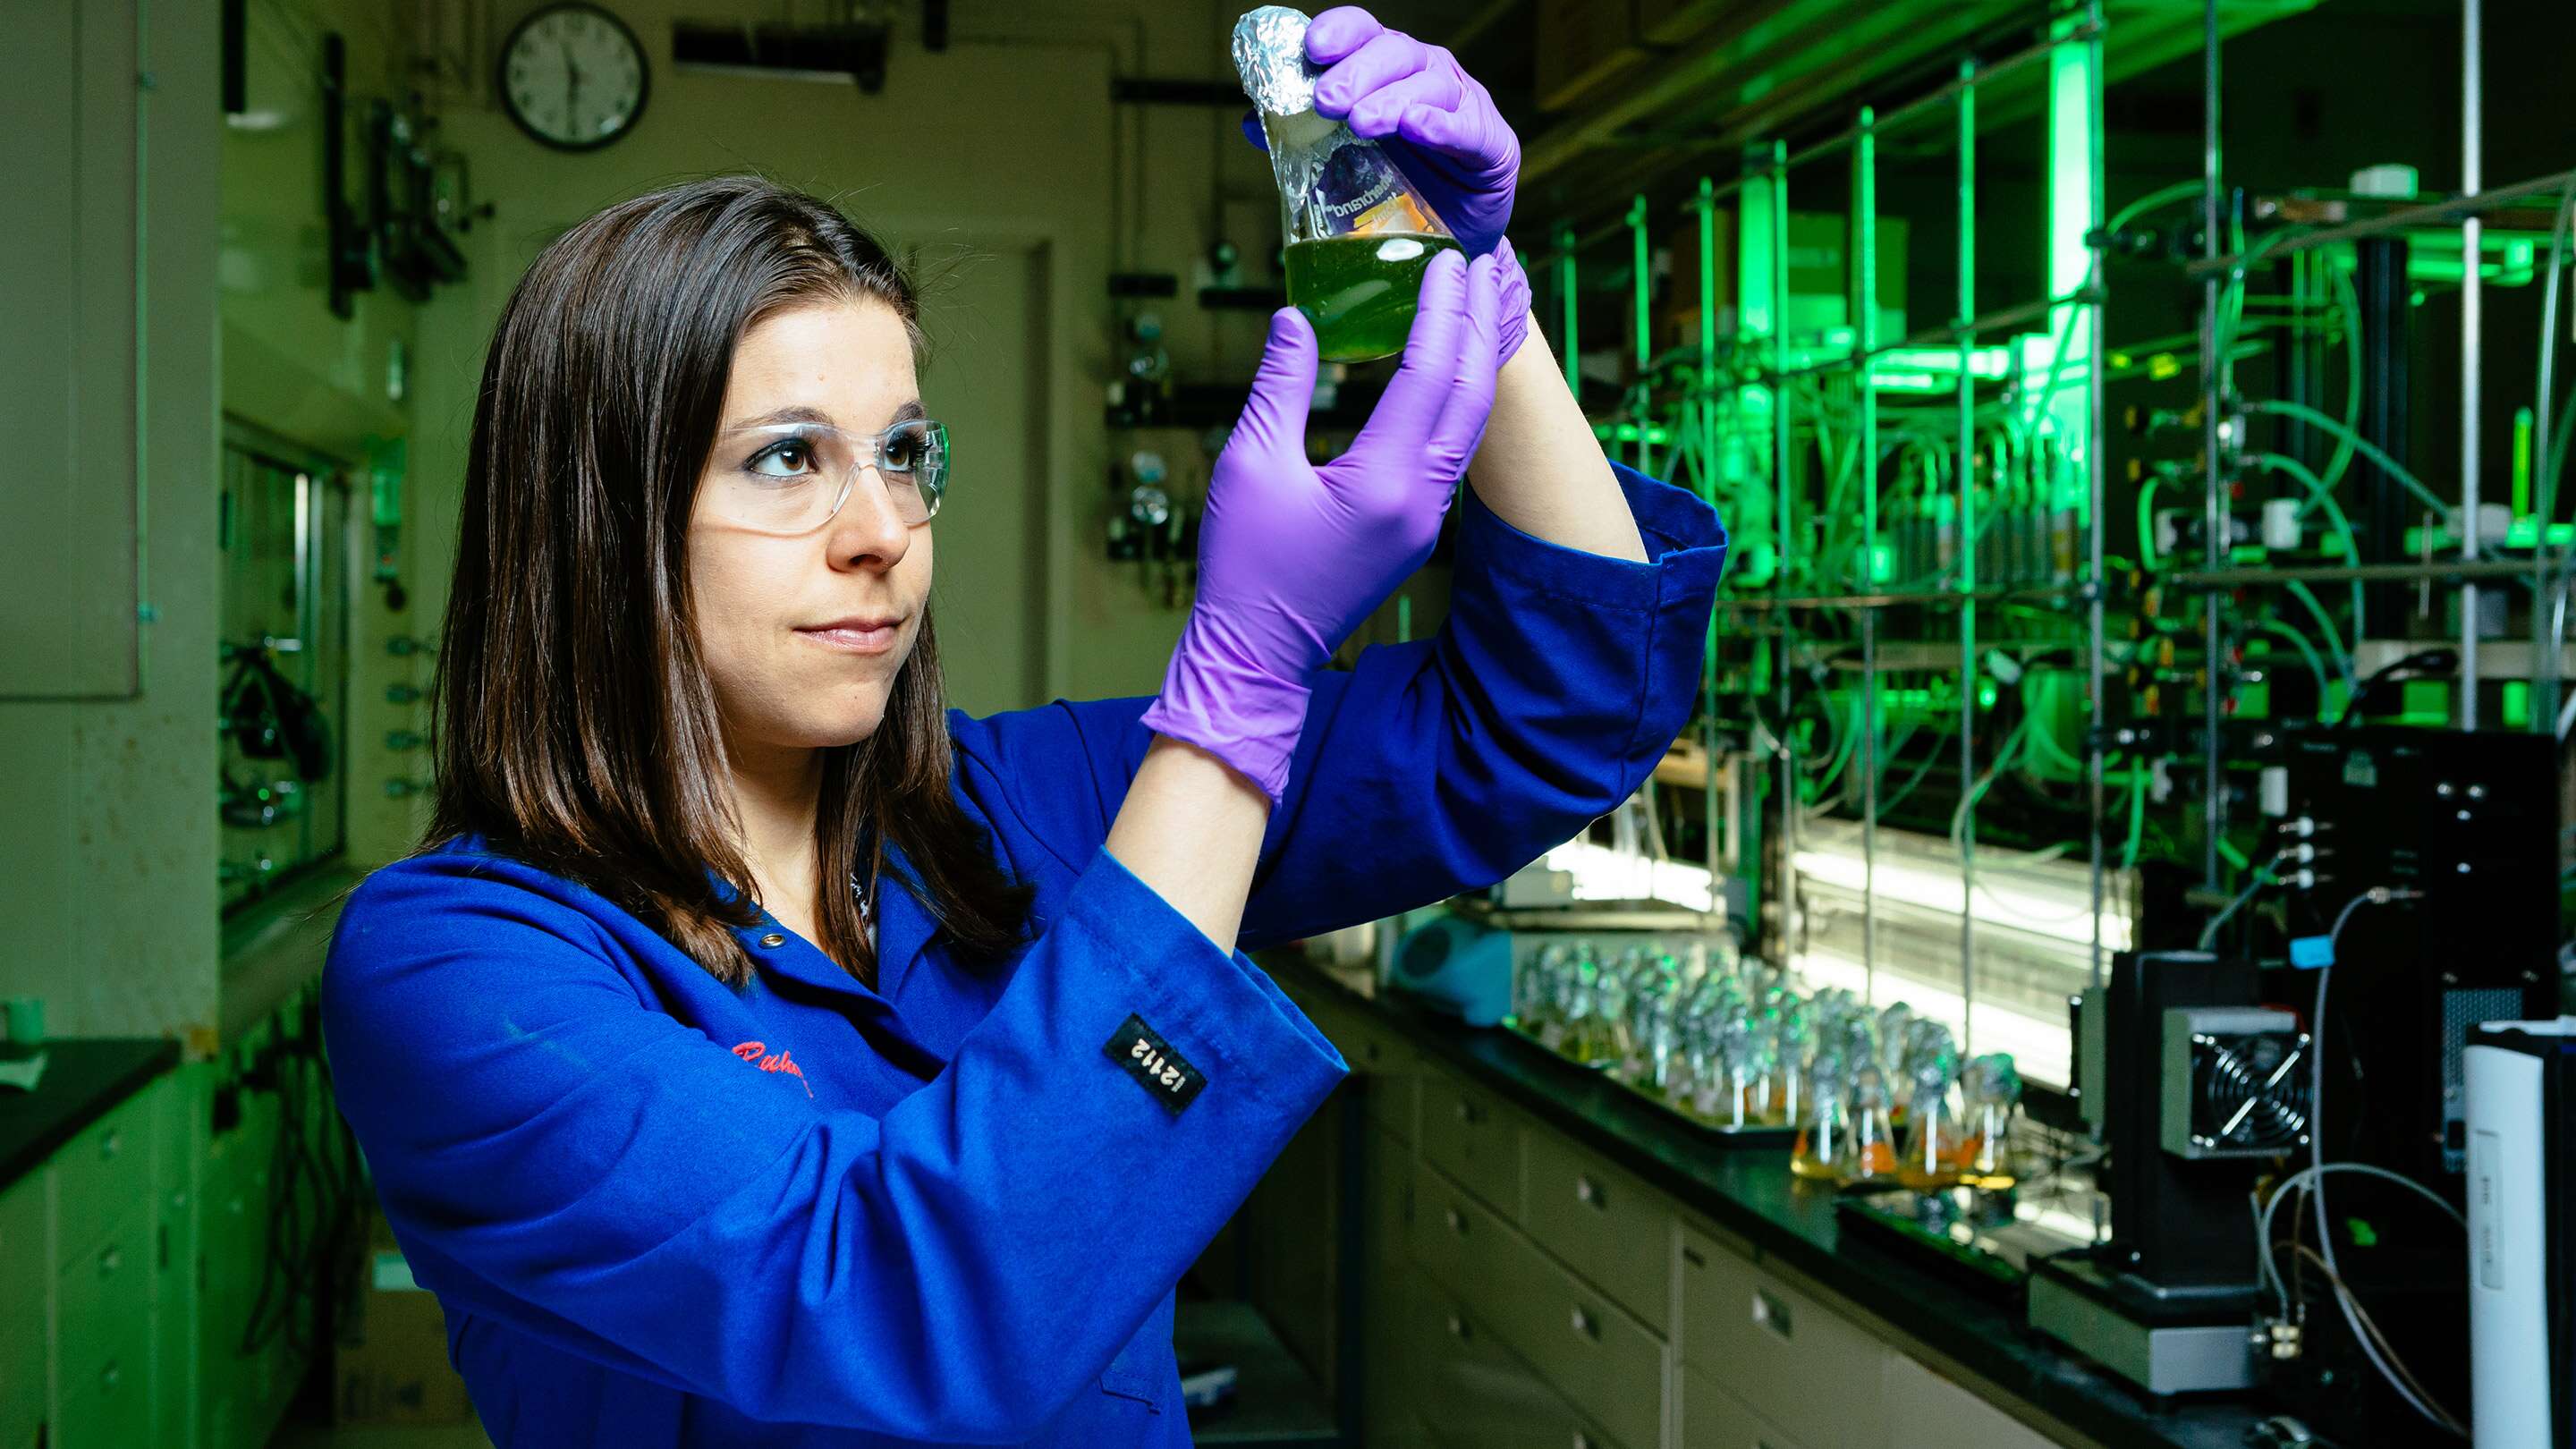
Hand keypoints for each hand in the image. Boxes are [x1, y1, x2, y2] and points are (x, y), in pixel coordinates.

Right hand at [1138, 248, 1507, 800]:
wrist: (1258, 652)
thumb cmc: (1244, 563)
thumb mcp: (1249, 463)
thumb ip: (1280, 385)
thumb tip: (1298, 317)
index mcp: (1384, 481)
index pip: (1428, 374)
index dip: (1440, 311)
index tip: (1448, 259)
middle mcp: (1421, 500)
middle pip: (1470, 393)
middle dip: (1480, 323)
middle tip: (1487, 263)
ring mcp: (1427, 520)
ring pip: (1470, 423)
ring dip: (1476, 357)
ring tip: (1478, 302)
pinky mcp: (1417, 530)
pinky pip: (1453, 449)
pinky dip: (1457, 396)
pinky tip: (1449, 364)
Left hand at [1239, 7, 1528, 358]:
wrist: (1450, 247)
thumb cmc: (1398, 193)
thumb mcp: (1344, 163)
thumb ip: (1302, 140)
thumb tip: (1254, 123)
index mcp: (1388, 73)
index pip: (1364, 34)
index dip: (1339, 33)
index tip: (1311, 48)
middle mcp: (1427, 77)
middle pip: (1396, 54)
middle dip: (1358, 73)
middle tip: (1328, 100)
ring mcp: (1464, 106)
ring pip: (1431, 86)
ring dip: (1392, 100)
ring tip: (1362, 122)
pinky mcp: (1493, 144)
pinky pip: (1470, 129)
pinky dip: (1444, 125)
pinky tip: (1419, 128)